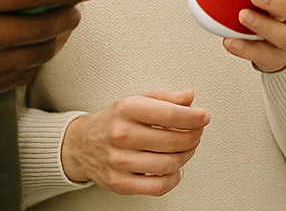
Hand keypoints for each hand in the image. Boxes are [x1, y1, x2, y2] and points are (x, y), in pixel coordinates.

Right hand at [59, 90, 209, 195]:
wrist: (81, 144)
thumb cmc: (113, 120)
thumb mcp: (136, 99)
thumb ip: (165, 98)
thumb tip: (189, 98)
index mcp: (127, 109)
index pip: (170, 115)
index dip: (193, 117)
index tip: (204, 117)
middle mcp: (121, 135)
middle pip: (173, 141)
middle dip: (194, 137)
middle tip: (197, 132)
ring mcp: (119, 161)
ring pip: (169, 164)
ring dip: (187, 156)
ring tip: (187, 148)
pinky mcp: (120, 183)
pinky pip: (158, 186)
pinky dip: (174, 178)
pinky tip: (176, 168)